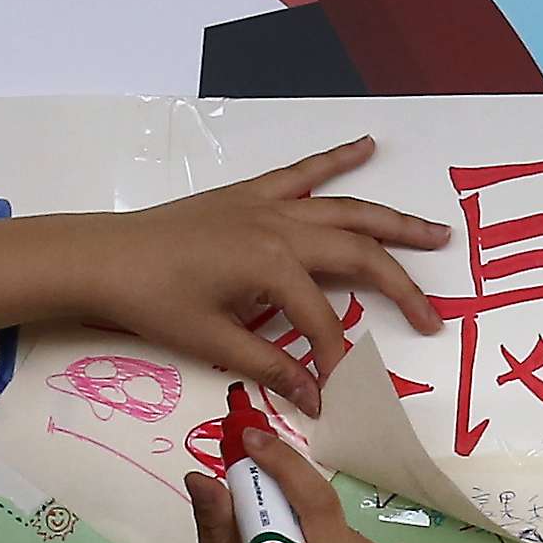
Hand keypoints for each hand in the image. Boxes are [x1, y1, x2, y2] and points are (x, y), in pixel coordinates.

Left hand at [64, 140, 442, 412]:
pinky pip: (304, 172)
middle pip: (358, 254)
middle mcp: (281, 227)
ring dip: (394, 222)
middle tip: (434, 316)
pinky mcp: (251, 194)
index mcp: (271, 266)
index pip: (322, 320)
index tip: (336, 394)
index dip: (334, 359)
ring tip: (437, 234)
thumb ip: (269, 365)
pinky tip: (368, 145)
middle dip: (401, 286)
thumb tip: (314, 397)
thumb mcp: (211, 342)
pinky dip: (337, 158)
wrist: (104, 257)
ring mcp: (268, 205)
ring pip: (346, 210)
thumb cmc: (152, 301)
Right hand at [184, 425, 392, 542]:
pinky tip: (261, 521)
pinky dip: (289, 516)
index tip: (244, 437)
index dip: (281, 464)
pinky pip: (319, 525)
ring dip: (279, 496)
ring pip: (317, 511)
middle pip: (317, 503)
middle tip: (232, 444)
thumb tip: (201, 477)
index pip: (317, 504)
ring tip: (239, 485)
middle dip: (274, 475)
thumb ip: (220, 529)